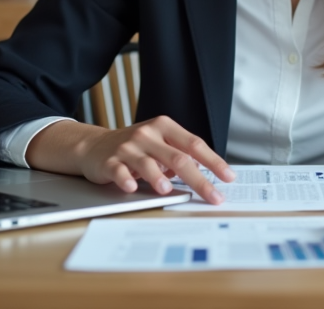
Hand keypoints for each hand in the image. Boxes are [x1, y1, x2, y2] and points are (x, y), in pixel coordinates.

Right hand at [27, 115, 235, 204]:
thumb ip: (180, 155)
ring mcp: (128, 147)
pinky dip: (126, 179)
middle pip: (178, 157)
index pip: (194, 144)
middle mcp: (148, 134)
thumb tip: (208, 174)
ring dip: (158, 177)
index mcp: (165, 127)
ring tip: (168, 190)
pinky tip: (132, 187)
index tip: (228, 177)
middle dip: (199, 179)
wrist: (95, 146)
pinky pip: (120, 171)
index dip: (213, 161)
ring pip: (148, 163)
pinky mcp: (109, 161)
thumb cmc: (136, 148)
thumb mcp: (159, 144)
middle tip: (213, 196)